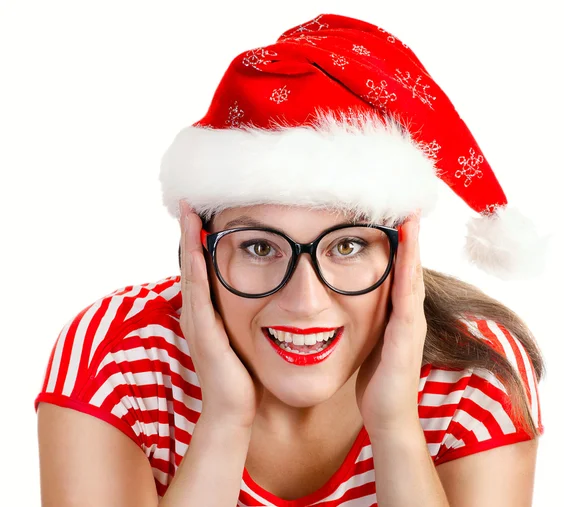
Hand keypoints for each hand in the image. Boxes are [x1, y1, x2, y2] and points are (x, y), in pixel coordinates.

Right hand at [179, 200, 261, 428]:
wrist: (233, 410)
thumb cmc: (241, 375)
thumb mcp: (241, 337)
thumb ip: (244, 315)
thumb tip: (262, 296)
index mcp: (206, 313)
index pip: (200, 269)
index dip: (197, 242)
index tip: (200, 215)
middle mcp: (196, 314)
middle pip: (191, 265)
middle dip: (189, 234)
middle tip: (188, 204)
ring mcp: (197, 324)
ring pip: (192, 275)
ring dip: (189, 244)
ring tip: (188, 215)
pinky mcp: (204, 335)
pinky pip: (199, 298)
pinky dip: (198, 272)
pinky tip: (199, 252)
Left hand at [355, 211, 426, 434]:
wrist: (387, 416)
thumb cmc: (378, 381)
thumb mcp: (372, 340)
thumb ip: (370, 318)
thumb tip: (349, 300)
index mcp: (400, 313)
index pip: (401, 270)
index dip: (401, 243)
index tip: (395, 214)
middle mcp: (410, 314)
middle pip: (411, 266)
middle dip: (410, 235)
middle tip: (408, 203)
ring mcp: (411, 325)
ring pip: (412, 277)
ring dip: (413, 246)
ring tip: (410, 217)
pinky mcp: (405, 338)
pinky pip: (407, 299)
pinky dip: (408, 273)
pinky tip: (406, 254)